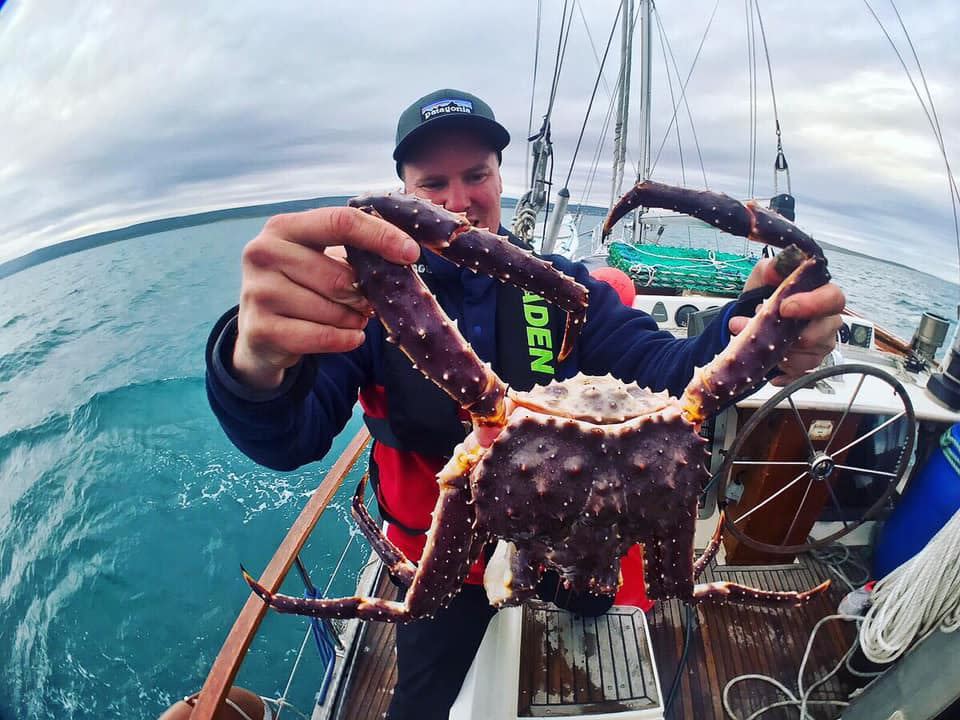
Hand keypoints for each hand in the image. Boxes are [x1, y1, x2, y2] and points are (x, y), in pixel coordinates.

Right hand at [232, 207, 420, 389]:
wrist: (261, 333)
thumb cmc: (302, 286)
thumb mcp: (319, 258)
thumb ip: (352, 249)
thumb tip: (405, 252)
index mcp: (283, 227)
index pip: (341, 222)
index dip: (381, 236)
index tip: (411, 253)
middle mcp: (263, 254)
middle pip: (340, 276)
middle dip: (364, 294)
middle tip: (369, 303)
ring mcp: (258, 292)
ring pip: (332, 310)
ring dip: (354, 319)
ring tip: (352, 318)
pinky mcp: (261, 329)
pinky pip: (322, 337)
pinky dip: (345, 339)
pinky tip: (349, 336)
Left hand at [728, 258, 845, 385]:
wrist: (751, 321)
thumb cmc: (764, 296)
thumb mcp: (762, 278)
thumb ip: (769, 269)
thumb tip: (774, 268)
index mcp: (821, 296)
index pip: (833, 298)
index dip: (813, 304)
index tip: (785, 308)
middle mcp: (828, 322)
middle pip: (824, 333)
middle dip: (791, 335)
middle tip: (762, 331)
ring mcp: (821, 346)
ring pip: (810, 356)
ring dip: (780, 353)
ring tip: (756, 345)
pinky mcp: (810, 365)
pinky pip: (800, 374)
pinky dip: (781, 372)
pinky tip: (768, 366)